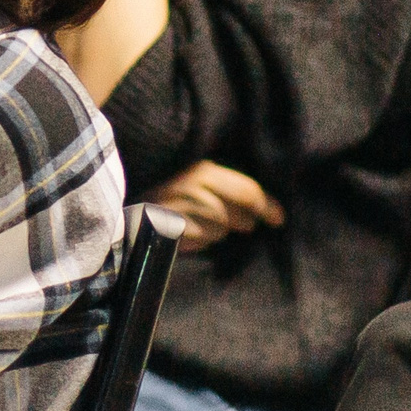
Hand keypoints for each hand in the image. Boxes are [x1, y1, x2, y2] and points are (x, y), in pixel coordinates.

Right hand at [143, 159, 283, 251]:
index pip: (249, 190)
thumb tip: (267, 213)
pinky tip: (186, 234)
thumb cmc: (171, 201)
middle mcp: (196, 184)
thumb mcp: (200, 187)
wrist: (132, 217)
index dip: (267, 206)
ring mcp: (184, 205)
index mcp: (205, 170)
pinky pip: (203, 239)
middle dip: (242, 222)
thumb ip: (231, 193)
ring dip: (215, 232)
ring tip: (198, 224)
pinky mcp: (174, 224)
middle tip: (237, 225)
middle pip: (240, 213)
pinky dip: (199, 240)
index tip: (279, 220)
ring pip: (222, 228)